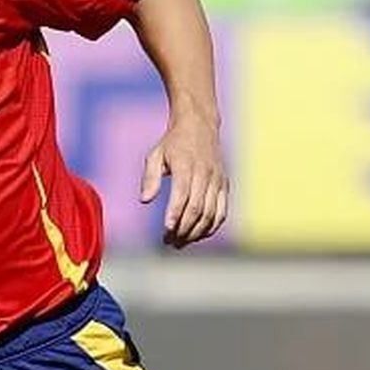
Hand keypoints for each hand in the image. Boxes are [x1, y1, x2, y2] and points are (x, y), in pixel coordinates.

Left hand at [139, 117, 228, 248]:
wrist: (200, 126)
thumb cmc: (173, 143)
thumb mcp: (155, 155)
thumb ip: (149, 177)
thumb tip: (144, 200)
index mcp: (186, 165)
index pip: (182, 195)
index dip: (175, 215)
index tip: (166, 231)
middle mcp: (205, 174)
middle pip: (197, 209)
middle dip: (183, 229)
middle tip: (169, 242)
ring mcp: (217, 180)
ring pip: (211, 213)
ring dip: (196, 232)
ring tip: (180, 242)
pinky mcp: (224, 185)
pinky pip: (222, 211)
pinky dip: (212, 227)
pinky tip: (198, 236)